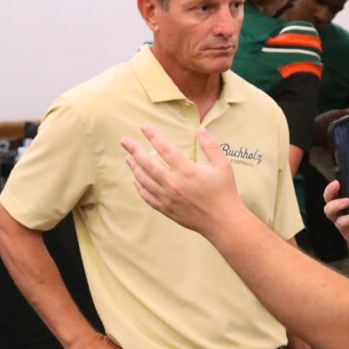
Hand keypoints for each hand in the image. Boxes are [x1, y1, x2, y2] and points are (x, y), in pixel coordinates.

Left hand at [120, 125, 239, 236]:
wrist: (222, 221)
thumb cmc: (224, 192)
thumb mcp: (223, 165)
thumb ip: (211, 146)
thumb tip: (201, 130)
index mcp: (186, 171)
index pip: (165, 149)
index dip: (153, 136)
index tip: (143, 127)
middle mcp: (173, 183)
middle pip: (147, 164)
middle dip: (133, 150)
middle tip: (123, 141)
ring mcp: (167, 198)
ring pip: (143, 180)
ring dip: (134, 167)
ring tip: (128, 158)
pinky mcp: (166, 209)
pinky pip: (147, 196)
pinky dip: (139, 187)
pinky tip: (135, 180)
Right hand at [323, 160, 348, 249]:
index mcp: (348, 200)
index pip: (335, 191)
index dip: (332, 186)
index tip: (337, 180)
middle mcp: (343, 210)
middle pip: (327, 200)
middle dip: (329, 192)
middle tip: (336, 185)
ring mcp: (343, 221)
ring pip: (329, 211)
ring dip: (336, 205)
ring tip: (347, 202)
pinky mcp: (347, 231)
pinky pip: (342, 223)